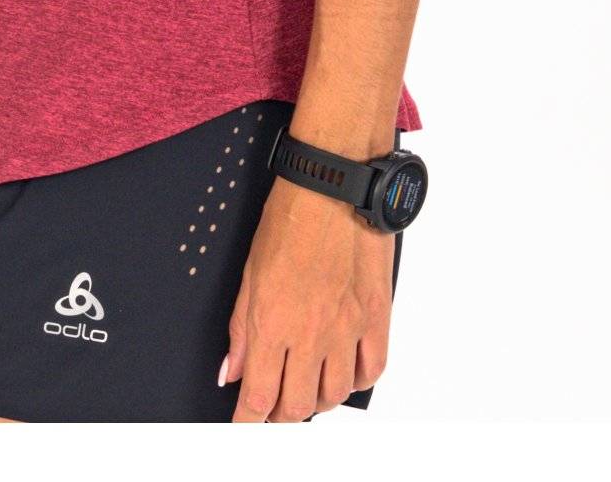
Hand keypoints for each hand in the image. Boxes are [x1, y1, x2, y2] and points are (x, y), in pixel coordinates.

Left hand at [221, 177, 394, 420]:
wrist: (334, 184)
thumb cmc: (290, 216)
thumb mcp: (250, 271)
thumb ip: (241, 329)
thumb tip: (232, 371)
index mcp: (272, 323)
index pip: (258, 398)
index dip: (248, 423)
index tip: (243, 427)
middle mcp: (311, 334)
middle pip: (297, 405)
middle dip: (280, 413)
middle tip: (274, 404)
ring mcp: (347, 328)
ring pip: (334, 395)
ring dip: (317, 400)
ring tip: (307, 388)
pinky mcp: (377, 316)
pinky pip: (372, 370)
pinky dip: (356, 381)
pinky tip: (344, 373)